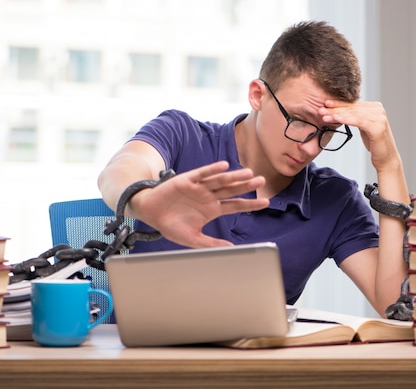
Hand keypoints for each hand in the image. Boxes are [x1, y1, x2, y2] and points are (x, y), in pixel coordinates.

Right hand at [129, 161, 268, 247]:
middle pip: (231, 190)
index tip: (266, 202)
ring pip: (220, 180)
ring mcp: (199, 187)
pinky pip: (202, 174)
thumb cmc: (170, 226)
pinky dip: (212, 170)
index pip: (235, 205)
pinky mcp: (187, 180)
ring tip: (248, 173)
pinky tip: (224, 166)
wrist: (150, 213)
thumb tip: (231, 249)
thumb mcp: (193, 239)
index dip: (250, 203)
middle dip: (246, 186)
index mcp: (212, 209)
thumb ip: (211, 243)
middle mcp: (209, 196)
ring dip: (234, 176)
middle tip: (262, 181)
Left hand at [319, 100, 401, 172]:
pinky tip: (335, 119)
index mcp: (375, 107)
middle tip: (321, 109)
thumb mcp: (363, 126)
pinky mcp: (378, 127)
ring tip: (324, 115)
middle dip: (335, 109)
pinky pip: (358, 121)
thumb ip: (356, 116)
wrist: (386, 159)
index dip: (338, 103)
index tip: (325, 103)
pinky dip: (346, 119)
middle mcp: (379, 110)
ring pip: (353, 114)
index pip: (353, 104)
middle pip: (352, 108)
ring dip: (337, 114)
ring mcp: (380, 117)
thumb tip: (341, 110)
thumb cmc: (374, 143)